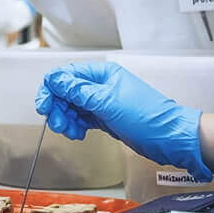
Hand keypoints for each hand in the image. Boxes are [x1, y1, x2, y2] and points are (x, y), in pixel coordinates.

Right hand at [36, 62, 211, 180]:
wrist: (170, 138)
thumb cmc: (147, 116)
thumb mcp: (107, 102)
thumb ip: (78, 91)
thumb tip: (55, 79)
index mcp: (102, 74)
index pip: (67, 74)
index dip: (51, 88)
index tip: (43, 105)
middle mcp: (101, 85)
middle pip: (66, 91)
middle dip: (57, 107)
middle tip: (57, 123)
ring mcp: (103, 102)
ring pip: (72, 106)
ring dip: (65, 118)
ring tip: (70, 131)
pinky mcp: (105, 117)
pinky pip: (82, 118)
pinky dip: (76, 125)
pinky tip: (77, 133)